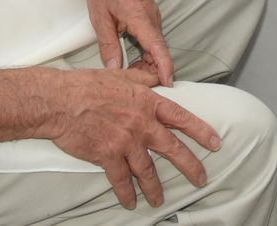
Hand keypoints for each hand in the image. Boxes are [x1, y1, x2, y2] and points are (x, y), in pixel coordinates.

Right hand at [43, 69, 217, 208]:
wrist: (61, 101)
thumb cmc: (88, 86)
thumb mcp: (122, 75)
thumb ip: (143, 77)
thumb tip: (158, 75)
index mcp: (147, 102)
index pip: (182, 118)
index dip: (201, 131)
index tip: (215, 143)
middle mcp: (141, 124)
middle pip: (172, 148)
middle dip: (190, 166)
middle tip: (201, 179)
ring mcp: (126, 141)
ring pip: (147, 170)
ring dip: (155, 187)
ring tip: (159, 199)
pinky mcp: (108, 156)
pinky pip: (121, 180)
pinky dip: (126, 193)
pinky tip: (131, 202)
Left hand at [79, 0, 174, 85]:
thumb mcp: (100, 19)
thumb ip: (109, 46)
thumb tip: (114, 69)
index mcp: (141, 18)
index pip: (158, 48)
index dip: (165, 68)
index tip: (168, 84)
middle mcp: (152, 16)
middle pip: (158, 50)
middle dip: (150, 69)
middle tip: (132, 82)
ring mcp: (152, 13)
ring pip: (155, 42)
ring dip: (147, 58)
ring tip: (130, 70)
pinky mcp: (149, 11)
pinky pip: (152, 34)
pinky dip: (146, 48)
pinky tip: (133, 54)